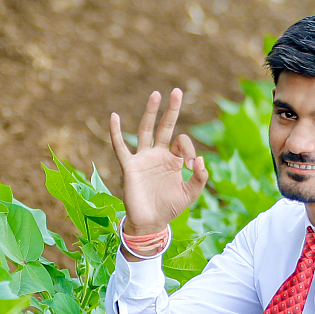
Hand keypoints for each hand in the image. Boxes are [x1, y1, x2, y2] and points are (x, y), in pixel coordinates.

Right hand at [110, 89, 208, 236]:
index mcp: (173, 160)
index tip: (192, 166)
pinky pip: (120, 146)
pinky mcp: (129, 167)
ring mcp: (143, 159)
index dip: (190, 150)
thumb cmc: (170, 208)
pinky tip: (114, 117)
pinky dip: (116, 132)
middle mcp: (158, 155)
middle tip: (177, 91)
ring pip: (145, 130)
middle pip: (164, 126)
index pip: (182, 142)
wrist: (151, 222)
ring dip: (150, 113)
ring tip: (156, 95)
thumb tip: (200, 161)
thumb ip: (199, 178)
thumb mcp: (191, 194)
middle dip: (171, 110)